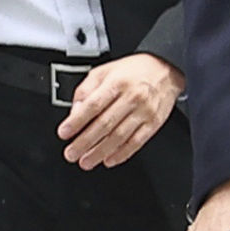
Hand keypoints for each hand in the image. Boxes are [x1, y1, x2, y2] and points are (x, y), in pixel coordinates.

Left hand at [59, 51, 182, 170]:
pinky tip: (109, 159)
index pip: (93, 105)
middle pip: (104, 124)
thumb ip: (86, 90)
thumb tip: (74, 111)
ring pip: (119, 136)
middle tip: (72, 153)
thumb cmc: (133, 71)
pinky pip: (137, 142)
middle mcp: (131, 97)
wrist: (165, 69)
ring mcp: (144, 112)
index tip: (64, 133)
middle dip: (85, 142)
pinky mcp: (154, 123)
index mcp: (116, 83)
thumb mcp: (104, 71)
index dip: (77, 121)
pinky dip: (122, 153)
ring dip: (100, 152)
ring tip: (86, 161)